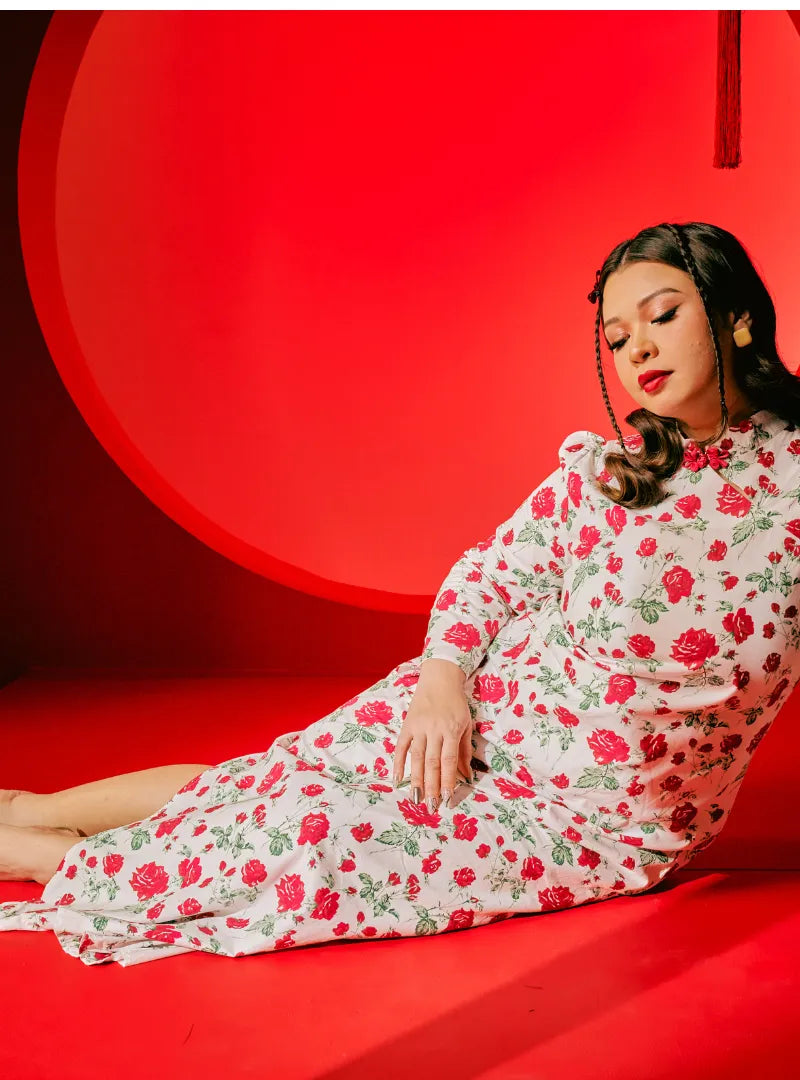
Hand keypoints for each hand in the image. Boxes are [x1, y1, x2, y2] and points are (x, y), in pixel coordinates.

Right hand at [392, 675, 472, 812]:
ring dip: (415, 780)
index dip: (448, 781)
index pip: (448, 761)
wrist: (439, 678)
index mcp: (451, 730)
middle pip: (431, 763)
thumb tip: (467, 775)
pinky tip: (397, 780)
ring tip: (415, 799)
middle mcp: (434, 730)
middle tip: (431, 807)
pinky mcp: (406, 725)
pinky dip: (398, 763)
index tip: (447, 799)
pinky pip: (400, 747)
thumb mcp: (465, 724)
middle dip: (431, 786)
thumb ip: (464, 751)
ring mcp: (418, 727)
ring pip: (416, 757)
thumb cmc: (456, 703)